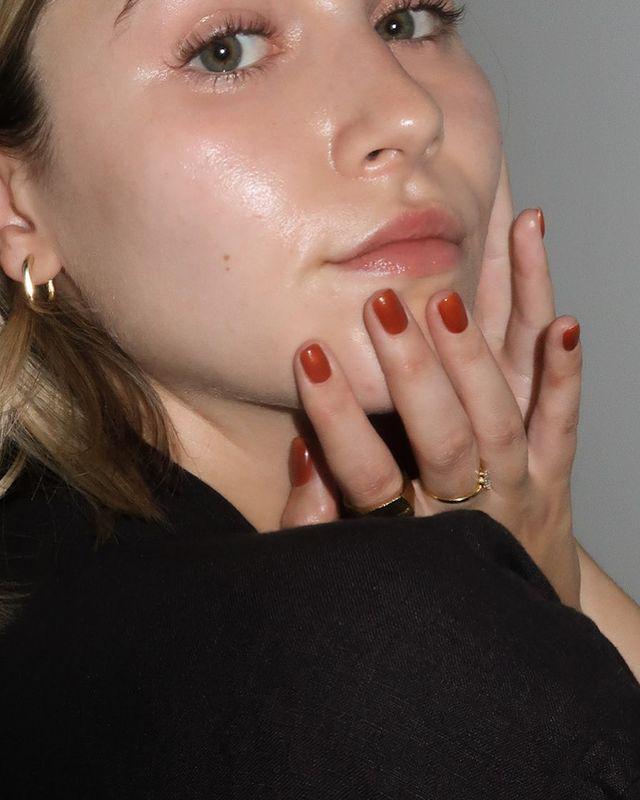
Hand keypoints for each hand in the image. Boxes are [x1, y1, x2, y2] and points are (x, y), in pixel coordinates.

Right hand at [281, 156, 581, 610]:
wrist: (508, 613)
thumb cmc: (424, 579)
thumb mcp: (357, 564)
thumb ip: (320, 520)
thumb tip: (303, 457)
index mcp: (413, 533)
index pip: (368, 472)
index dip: (337, 418)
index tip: (311, 358)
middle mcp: (472, 507)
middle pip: (446, 436)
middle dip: (415, 368)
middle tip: (384, 305)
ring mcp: (520, 487)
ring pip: (509, 413)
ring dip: (482, 347)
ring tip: (458, 283)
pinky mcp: (554, 473)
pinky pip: (564, 420)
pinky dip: (564, 370)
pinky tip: (562, 319)